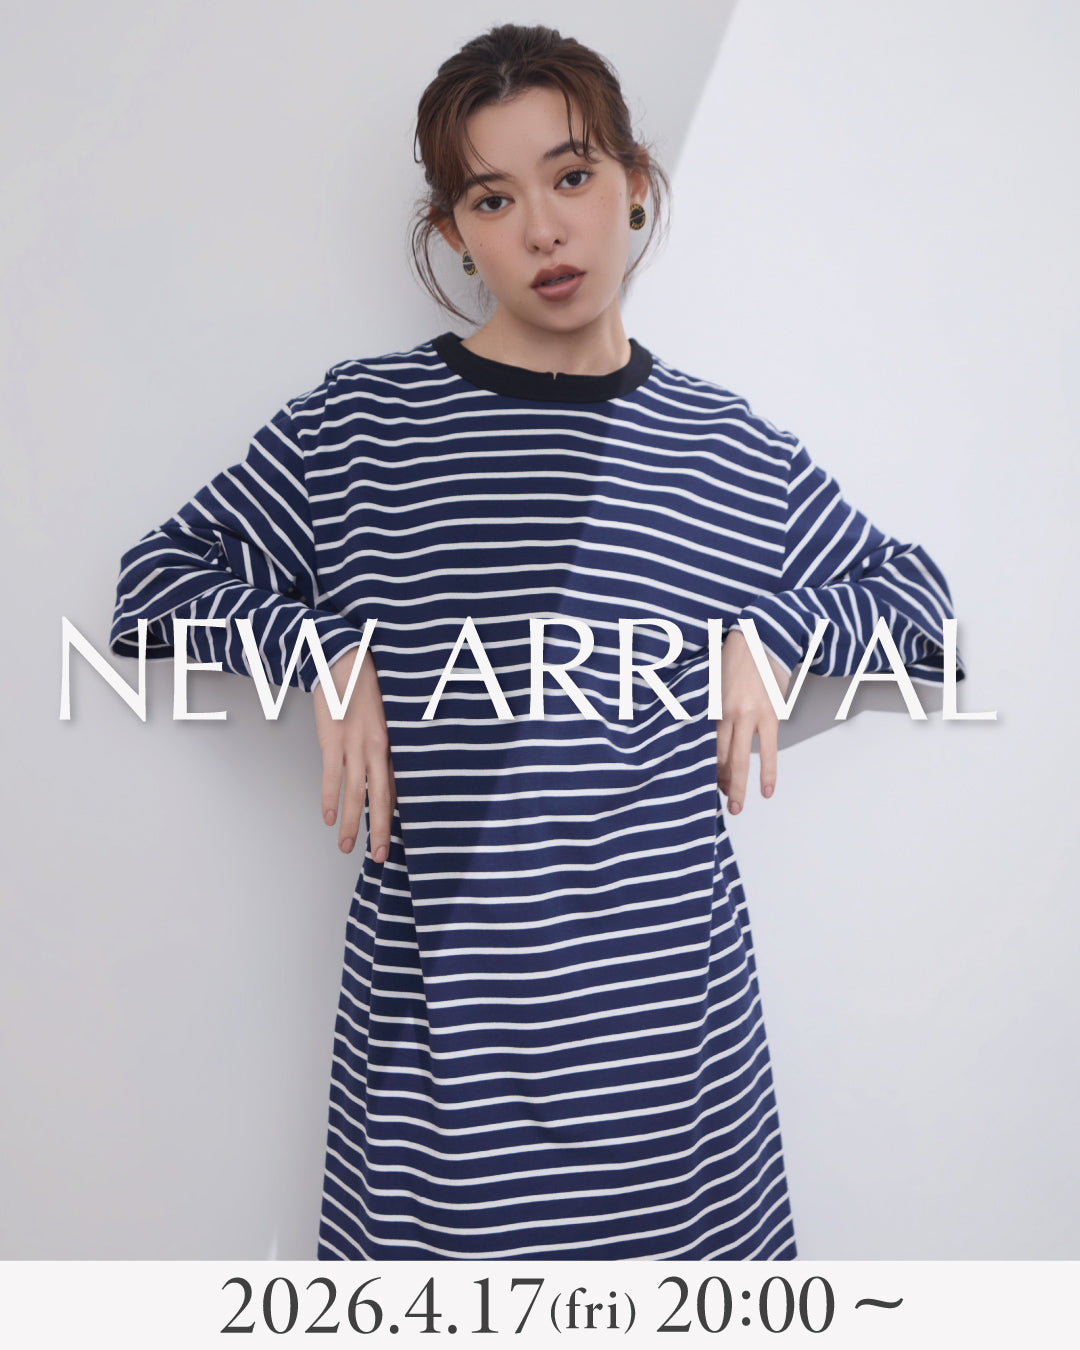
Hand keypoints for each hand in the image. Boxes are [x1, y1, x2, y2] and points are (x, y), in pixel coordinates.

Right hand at [313, 648, 395, 859]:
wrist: (344, 661)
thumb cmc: (366, 687)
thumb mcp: (386, 715)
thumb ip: (386, 742)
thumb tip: (385, 767)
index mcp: (393, 743)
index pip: (396, 787)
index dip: (394, 815)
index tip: (394, 838)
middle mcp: (377, 748)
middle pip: (381, 797)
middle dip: (380, 830)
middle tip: (380, 857)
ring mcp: (354, 745)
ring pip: (356, 793)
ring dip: (352, 824)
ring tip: (347, 848)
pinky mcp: (333, 740)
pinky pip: (332, 776)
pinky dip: (330, 799)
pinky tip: (329, 818)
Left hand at [715, 629, 790, 815]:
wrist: (762, 637)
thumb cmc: (732, 656)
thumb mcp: (709, 678)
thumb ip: (705, 705)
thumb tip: (696, 728)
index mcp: (708, 705)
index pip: (702, 746)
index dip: (703, 769)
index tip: (702, 785)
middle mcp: (726, 713)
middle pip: (719, 757)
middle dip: (719, 784)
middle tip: (720, 805)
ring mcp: (749, 715)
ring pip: (740, 759)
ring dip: (738, 786)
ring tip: (737, 807)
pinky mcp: (770, 714)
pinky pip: (769, 750)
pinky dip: (767, 772)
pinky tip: (766, 790)